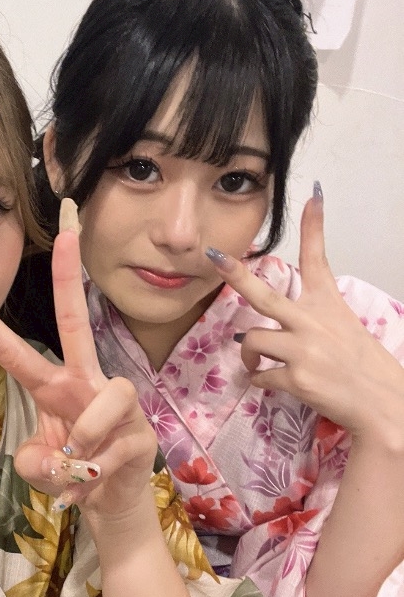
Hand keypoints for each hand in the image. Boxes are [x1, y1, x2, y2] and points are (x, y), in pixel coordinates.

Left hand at [0, 199, 158, 519]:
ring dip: (81, 444)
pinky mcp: (140, 433)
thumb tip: (58, 459)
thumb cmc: (72, 473)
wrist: (113, 504)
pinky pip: (110, 452)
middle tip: (67, 231)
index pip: (17, 351)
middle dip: (70, 277)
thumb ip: (35, 462)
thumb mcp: (39, 470)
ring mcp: (118, 405)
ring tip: (74, 470)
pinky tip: (87, 491)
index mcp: (54, 386)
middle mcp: (86, 383)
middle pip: (76, 323)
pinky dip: (90, 480)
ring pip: (102, 404)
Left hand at [208, 189, 403, 445]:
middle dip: (235, 274)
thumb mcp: (343, 326)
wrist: (382, 401)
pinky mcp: (296, 378)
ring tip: (254, 362)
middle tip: (213, 257)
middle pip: (263, 294)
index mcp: (327, 304)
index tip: (313, 195)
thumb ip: (312, 317)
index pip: (318, 258)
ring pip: (251, 341)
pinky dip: (260, 380)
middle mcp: (312, 321)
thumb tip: (277, 322)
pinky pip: (260, 376)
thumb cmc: (361, 364)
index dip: (314, 226)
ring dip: (247, 354)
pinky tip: (269, 382)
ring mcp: (303, 349)